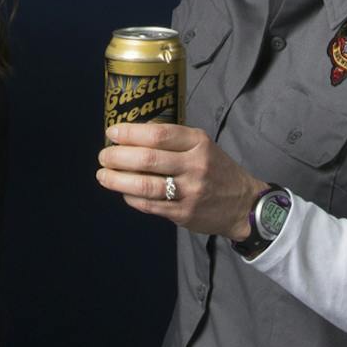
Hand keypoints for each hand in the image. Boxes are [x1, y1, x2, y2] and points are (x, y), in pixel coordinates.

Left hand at [100, 122, 266, 238]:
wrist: (243, 204)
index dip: (131, 133)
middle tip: (103, 155)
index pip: (159, 134)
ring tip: (103, 175)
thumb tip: (132, 136)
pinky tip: (123, 192)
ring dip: (118, 180)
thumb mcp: (202, 146)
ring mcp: (189, 192)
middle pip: (148, 159)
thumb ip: (174, 141)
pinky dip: (131, 198)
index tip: (112, 132)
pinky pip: (150, 205)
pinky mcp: (183, 213)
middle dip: (118, 157)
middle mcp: (194, 165)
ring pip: (145, 185)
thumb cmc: (216, 169)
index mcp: (198, 143)